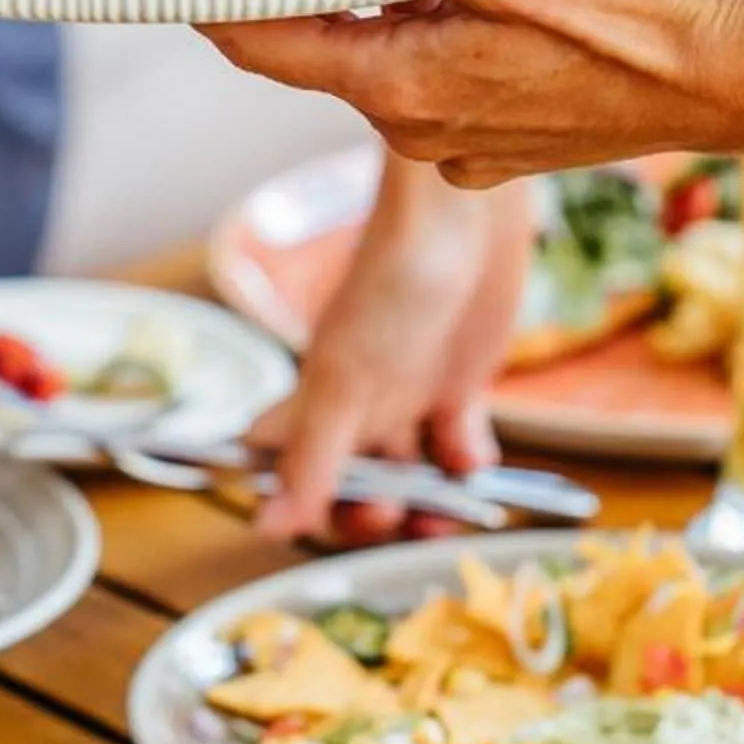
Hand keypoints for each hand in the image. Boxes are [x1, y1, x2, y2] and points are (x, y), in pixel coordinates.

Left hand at [203, 0, 743, 186]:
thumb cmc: (618, 16)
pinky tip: (471, 2)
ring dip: (375, 14)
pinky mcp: (500, 148)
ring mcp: (457, 148)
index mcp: (395, 86)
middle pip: (319, 53)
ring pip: (381, 67)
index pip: (263, 45)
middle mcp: (413, 129)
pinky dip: (430, 43)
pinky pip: (435, 89)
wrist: (718, 77)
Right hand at [246, 156, 535, 541]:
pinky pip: (460, 449)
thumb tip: (265, 527)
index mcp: (314, 405)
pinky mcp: (457, 386)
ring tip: (451, 512)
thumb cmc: (390, 283)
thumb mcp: (345, 382)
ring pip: (413, 477)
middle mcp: (358, 407)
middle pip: (359, 488)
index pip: (295, 478)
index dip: (312, 511)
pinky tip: (477, 460)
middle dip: (380, 514)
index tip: (344, 518)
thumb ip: (311, 458)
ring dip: (430, 505)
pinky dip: (469, 467)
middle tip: (404, 514)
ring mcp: (408, 397)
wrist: (463, 216)